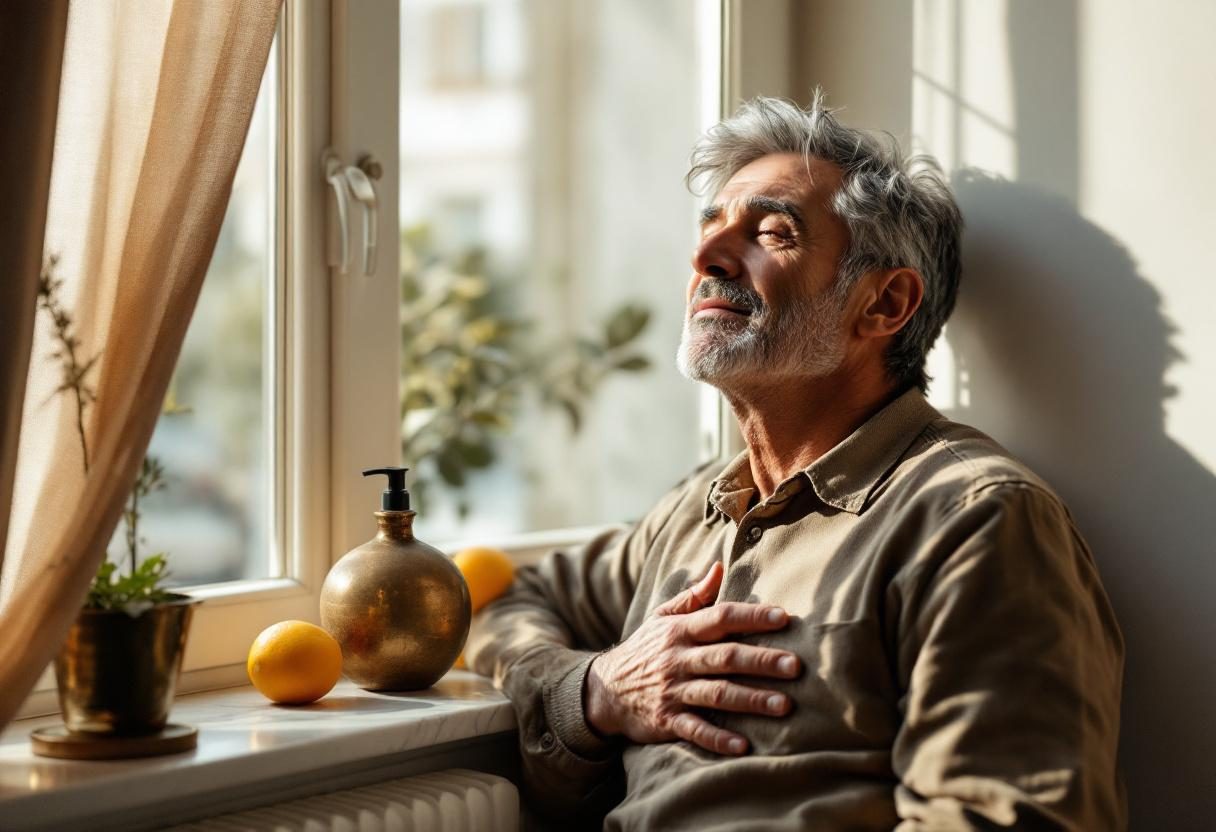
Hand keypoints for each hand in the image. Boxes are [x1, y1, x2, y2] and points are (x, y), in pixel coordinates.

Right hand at [584, 561, 799, 755]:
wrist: (603, 690)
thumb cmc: (644, 649)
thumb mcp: (662, 617)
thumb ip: (694, 596)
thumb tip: (719, 567)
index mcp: (679, 631)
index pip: (720, 618)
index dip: (753, 617)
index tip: (785, 618)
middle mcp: (677, 659)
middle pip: (725, 657)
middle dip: (762, 661)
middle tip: (795, 665)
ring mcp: (672, 691)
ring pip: (716, 694)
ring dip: (751, 700)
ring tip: (784, 704)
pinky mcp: (666, 720)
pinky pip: (694, 730)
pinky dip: (718, 738)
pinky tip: (743, 746)